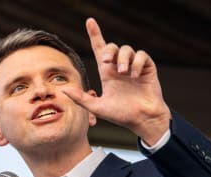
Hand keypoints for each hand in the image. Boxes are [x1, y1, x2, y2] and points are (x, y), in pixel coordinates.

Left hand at [61, 18, 170, 144]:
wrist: (142, 119)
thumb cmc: (121, 115)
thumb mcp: (97, 107)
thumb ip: (81, 98)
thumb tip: (63, 90)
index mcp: (106, 74)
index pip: (99, 50)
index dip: (95, 35)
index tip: (89, 22)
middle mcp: (119, 68)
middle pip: (112, 47)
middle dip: (109, 51)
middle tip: (107, 62)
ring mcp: (133, 67)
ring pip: (127, 49)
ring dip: (122, 59)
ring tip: (123, 73)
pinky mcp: (147, 68)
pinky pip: (142, 55)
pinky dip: (137, 63)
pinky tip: (135, 76)